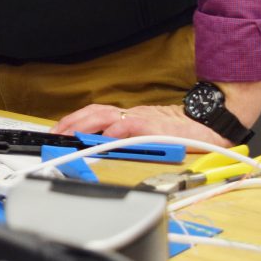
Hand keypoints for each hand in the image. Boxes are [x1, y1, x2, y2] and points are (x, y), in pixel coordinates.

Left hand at [50, 103, 231, 150]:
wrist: (205, 126)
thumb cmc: (175, 134)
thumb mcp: (143, 136)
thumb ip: (123, 140)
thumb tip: (97, 148)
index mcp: (125, 117)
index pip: (92, 114)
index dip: (71, 121)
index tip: (55, 132)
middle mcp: (129, 114)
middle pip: (93, 112)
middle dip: (70, 123)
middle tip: (55, 136)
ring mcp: (141, 119)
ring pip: (107, 115)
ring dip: (85, 125)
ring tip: (70, 135)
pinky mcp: (154, 127)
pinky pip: (132, 126)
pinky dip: (116, 130)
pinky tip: (104, 137)